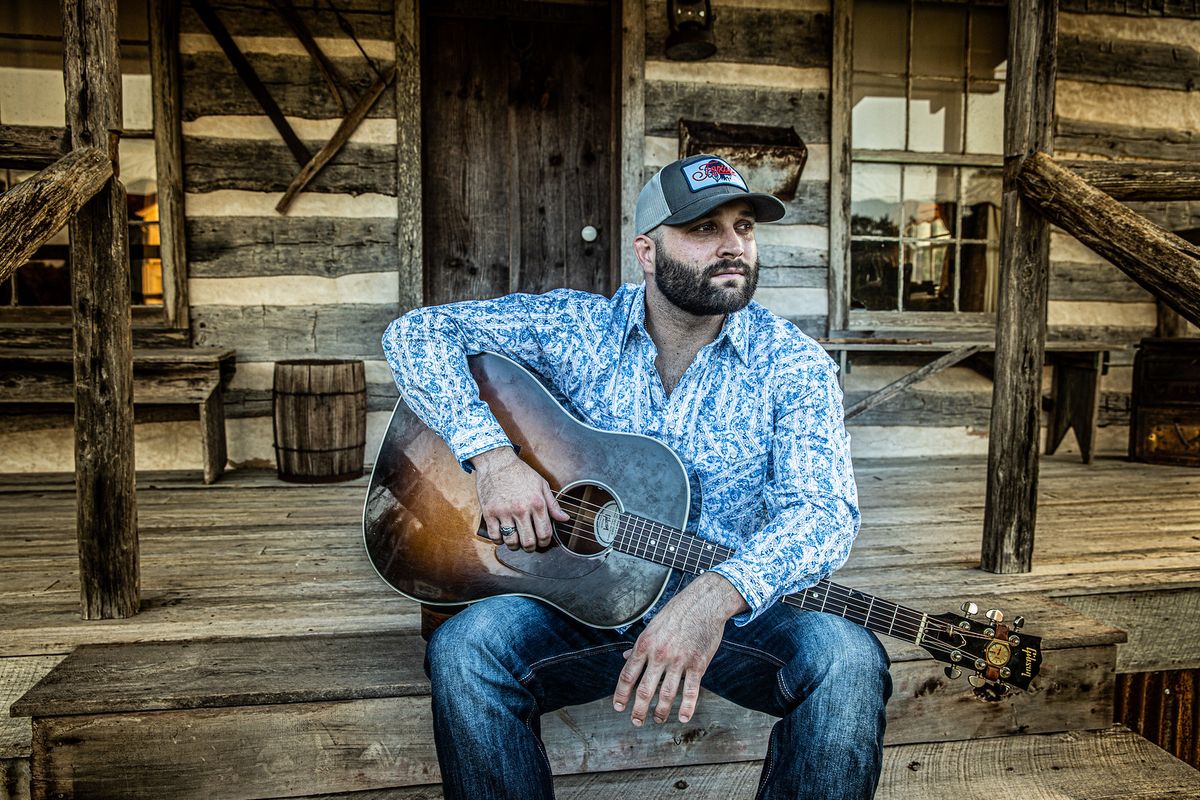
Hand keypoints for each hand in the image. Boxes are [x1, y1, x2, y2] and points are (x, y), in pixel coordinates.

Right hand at [473, 446, 569, 551]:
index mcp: (537, 503)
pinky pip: (495, 536)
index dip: (545, 542)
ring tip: (515, 542)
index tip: (542, 542)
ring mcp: (504, 512)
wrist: (497, 461)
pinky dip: (499, 540)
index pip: (545, 533)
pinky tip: (502, 536)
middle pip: (528, 542)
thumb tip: (565, 519)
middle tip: (529, 545)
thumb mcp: (541, 484)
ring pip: (511, 541)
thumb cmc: (520, 472)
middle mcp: (521, 509)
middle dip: (530, 548)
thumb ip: (553, 504)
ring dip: (514, 546)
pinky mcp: (489, 512)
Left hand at [612, 572, 748, 725]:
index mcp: (645, 644)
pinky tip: (682, 718)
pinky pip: (691, 690)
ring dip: (660, 711)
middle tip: (636, 721)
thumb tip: (625, 657)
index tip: (618, 707)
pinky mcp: (698, 664)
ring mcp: (679, 660)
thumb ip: (640, 645)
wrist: (704, 603)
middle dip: (638, 709)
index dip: (621, 694)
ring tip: (657, 719)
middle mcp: (660, 654)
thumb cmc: (677, 613)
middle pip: (645, 689)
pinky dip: (687, 707)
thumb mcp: (652, 626)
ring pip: (667, 694)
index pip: (628, 675)